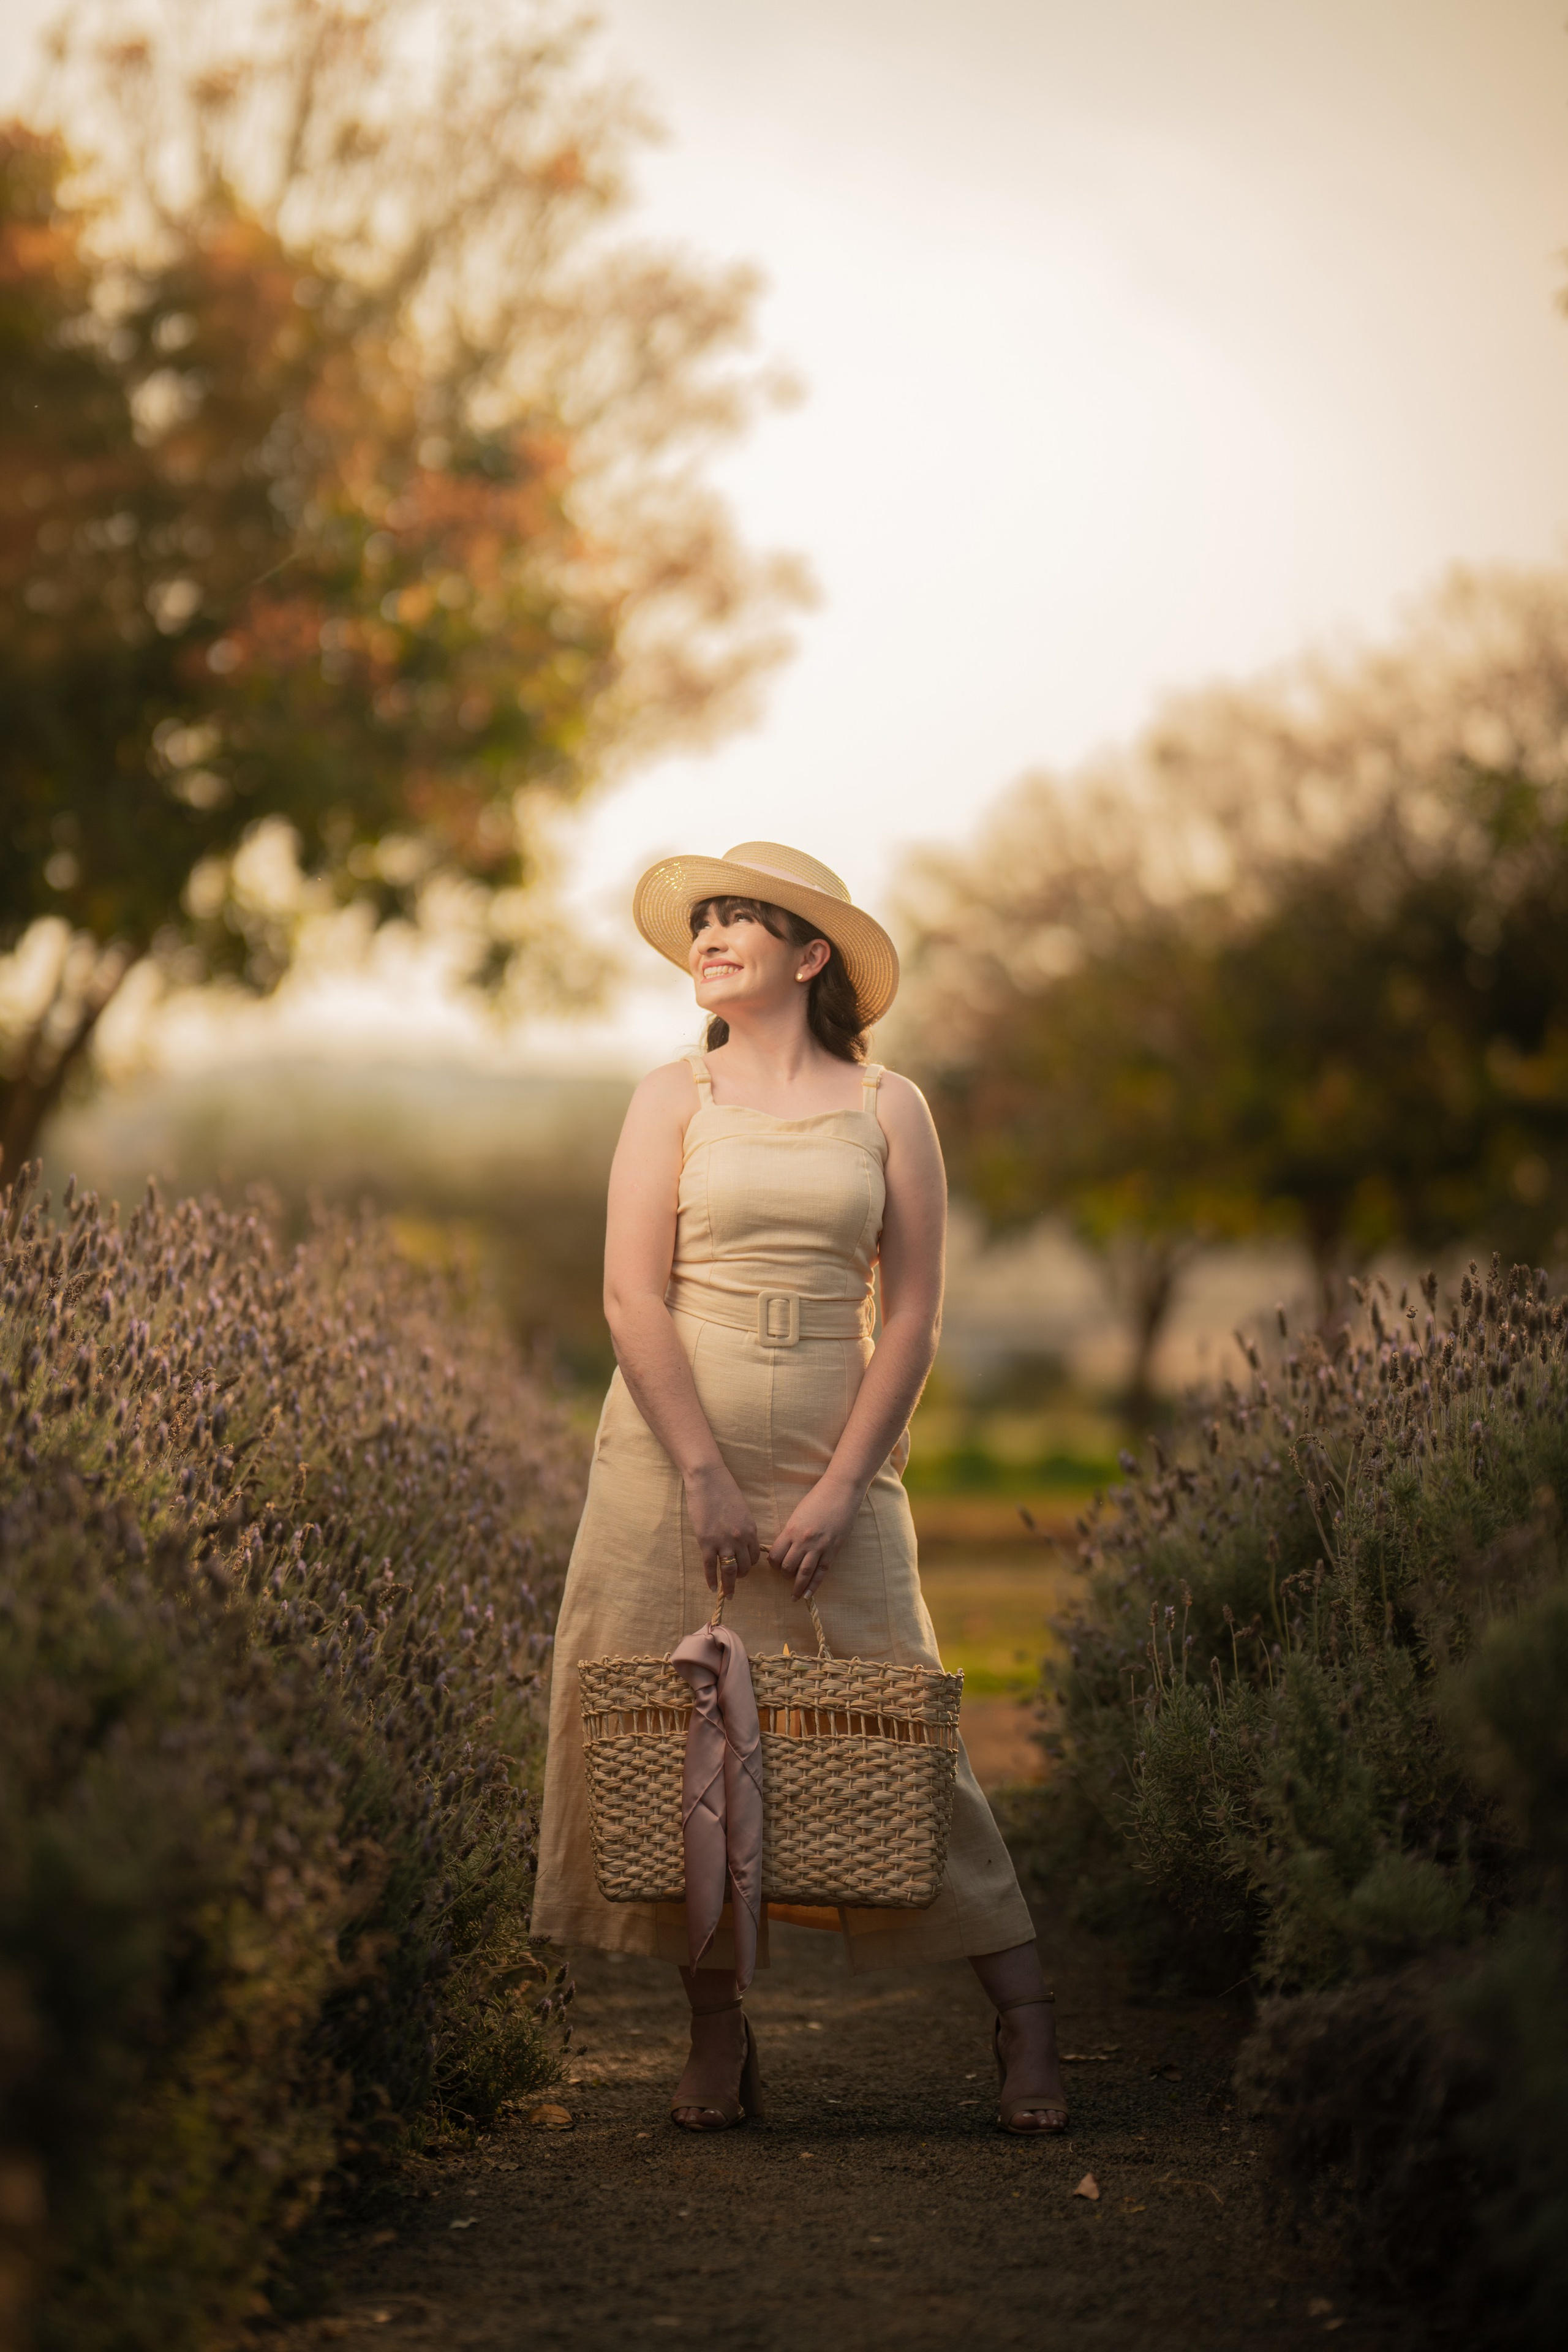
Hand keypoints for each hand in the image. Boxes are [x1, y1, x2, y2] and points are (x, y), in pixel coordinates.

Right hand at [684, 1459, 760, 1595]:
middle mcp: (740, 1539)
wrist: (708, 1479)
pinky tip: (713, 1588)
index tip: (745, 1567)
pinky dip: (711, 1580)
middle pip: (745, 1566)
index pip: (755, 1556)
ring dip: (730, 1585)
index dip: (751, 1564)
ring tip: (729, 1593)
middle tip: (736, 1581)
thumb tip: (742, 1541)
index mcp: (751, 1530)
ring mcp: (723, 1542)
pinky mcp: (706, 1542)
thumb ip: (744, 1528)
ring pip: (730, 1571)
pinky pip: (710, 1567)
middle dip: (742, 1576)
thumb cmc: (724, 1490)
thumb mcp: (742, 1510)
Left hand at [767, 1474, 863, 1600]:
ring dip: (797, 1586)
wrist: (840, 1491)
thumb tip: (786, 1548)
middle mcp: (803, 1540)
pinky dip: (814, 1585)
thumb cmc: (818, 1498)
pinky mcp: (833, 1550)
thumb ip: (791, 1532)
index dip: (773, 1563)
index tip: (774, 1565)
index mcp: (791, 1530)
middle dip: (784, 1574)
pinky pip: (821, 1572)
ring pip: (803, 1573)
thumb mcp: (798, 1514)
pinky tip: (808, 1594)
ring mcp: (819, 1547)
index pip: (775, 1555)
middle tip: (786, 1575)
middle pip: (787, 1566)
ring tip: (794, 1596)